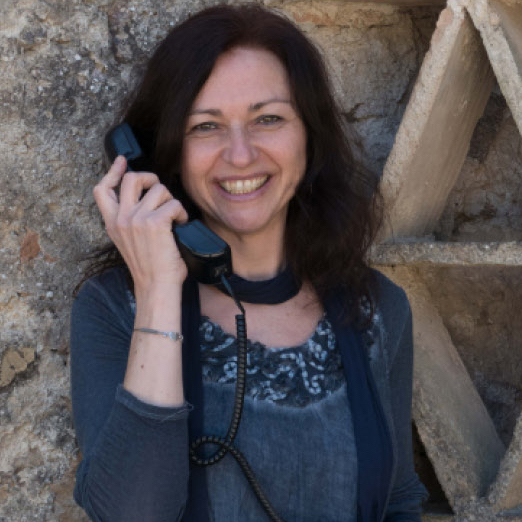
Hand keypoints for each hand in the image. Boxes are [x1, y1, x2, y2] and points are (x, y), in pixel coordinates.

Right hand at [93, 156, 188, 291]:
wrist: (156, 287)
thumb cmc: (149, 268)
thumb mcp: (129, 242)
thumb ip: (130, 221)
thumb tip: (145, 200)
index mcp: (112, 223)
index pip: (102, 189)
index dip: (112, 171)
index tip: (121, 161)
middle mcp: (121, 219)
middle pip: (131, 179)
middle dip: (150, 179)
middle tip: (161, 191)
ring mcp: (136, 220)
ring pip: (159, 189)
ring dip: (172, 201)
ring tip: (176, 218)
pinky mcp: (155, 223)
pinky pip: (173, 204)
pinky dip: (182, 213)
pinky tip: (182, 225)